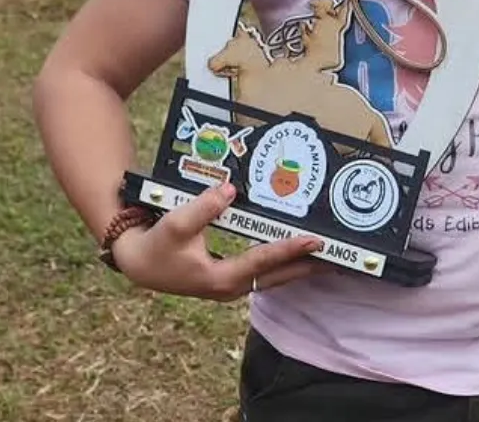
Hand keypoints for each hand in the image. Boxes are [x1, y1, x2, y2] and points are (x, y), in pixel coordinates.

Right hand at [110, 183, 330, 300]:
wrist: (137, 262)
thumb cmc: (156, 244)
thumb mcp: (176, 223)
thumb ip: (204, 207)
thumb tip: (231, 190)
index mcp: (220, 277)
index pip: (264, 261)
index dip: (291, 249)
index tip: (316, 241)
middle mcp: (231, 287)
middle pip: (279, 278)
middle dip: (309, 267)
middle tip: (341, 258)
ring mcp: (230, 287)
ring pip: (273, 279)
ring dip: (299, 268)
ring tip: (326, 258)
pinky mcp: (227, 280)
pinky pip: (263, 275)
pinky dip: (281, 266)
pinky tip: (294, 255)